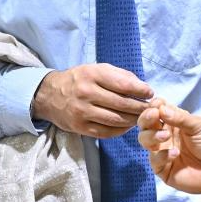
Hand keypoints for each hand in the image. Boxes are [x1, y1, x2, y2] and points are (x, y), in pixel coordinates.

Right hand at [32, 63, 152, 137]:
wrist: (49, 95)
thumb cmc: (79, 80)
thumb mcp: (96, 69)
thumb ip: (120, 75)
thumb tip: (143, 87)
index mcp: (92, 74)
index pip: (123, 84)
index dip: (140, 91)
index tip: (150, 93)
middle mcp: (86, 93)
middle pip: (122, 104)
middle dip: (141, 108)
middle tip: (151, 109)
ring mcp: (82, 112)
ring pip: (116, 120)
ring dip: (133, 121)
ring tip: (142, 118)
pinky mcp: (80, 127)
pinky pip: (106, 132)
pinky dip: (121, 130)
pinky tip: (127, 126)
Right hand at [138, 99, 200, 200]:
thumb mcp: (198, 126)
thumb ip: (179, 117)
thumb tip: (160, 108)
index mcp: (173, 122)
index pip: (156, 110)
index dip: (154, 106)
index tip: (157, 105)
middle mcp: (165, 135)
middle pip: (145, 124)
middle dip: (146, 118)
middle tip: (154, 116)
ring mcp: (162, 151)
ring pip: (144, 140)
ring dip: (151, 136)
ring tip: (165, 136)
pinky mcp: (163, 168)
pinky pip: (154, 160)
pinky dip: (161, 155)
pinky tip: (175, 154)